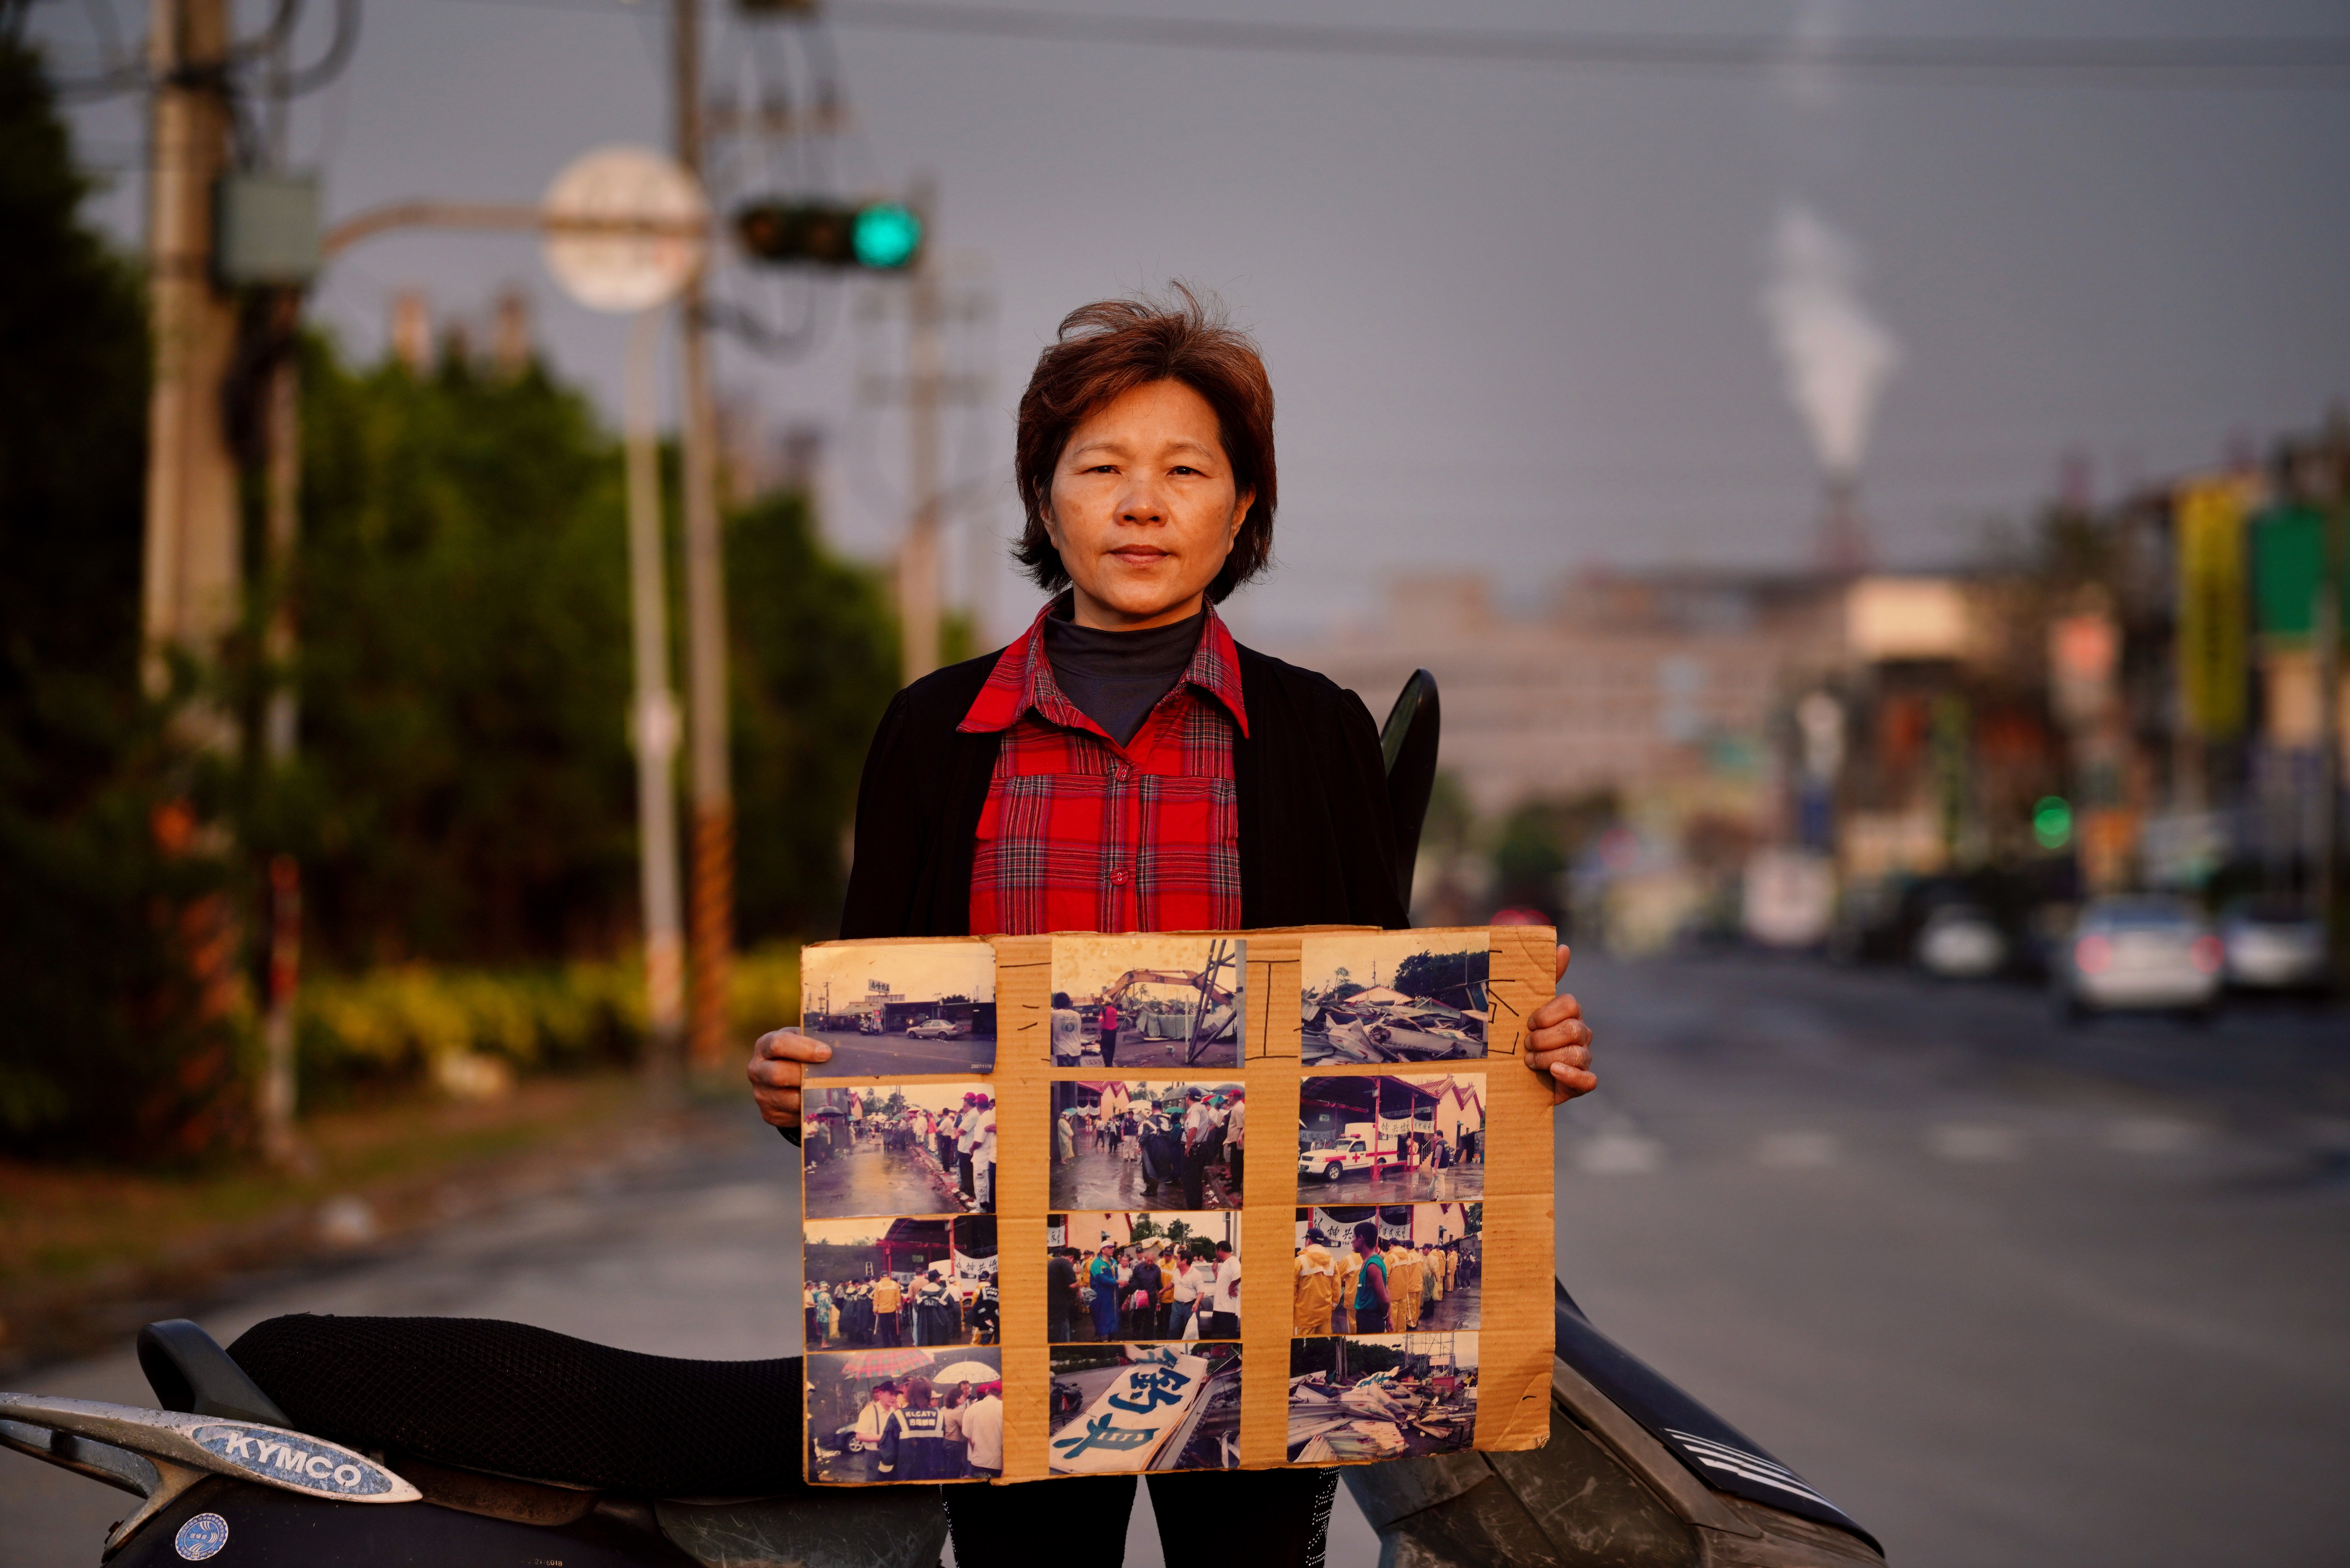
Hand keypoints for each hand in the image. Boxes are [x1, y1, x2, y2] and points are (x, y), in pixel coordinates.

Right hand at [748, 1026, 831, 1129]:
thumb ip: (816, 1038)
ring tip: (832, 1090)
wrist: (784, 1075)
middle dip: (807, 1076)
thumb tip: (845, 1044)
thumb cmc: (800, 1052)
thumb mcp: (804, 1040)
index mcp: (765, 1045)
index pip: (778, 1044)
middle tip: (830, 1076)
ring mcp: (761, 1094)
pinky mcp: (769, 1114)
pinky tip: (822, 1102)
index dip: (804, 1048)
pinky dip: (810, 1110)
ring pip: (788, 1099)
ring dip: (812, 1096)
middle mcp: (757, 1070)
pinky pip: (792, 1116)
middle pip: (778, 1075)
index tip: (827, 1053)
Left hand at [1526, 945, 1595, 1105]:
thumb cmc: (1520, 1037)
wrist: (1512, 1076)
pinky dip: (1570, 1076)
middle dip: (1544, 1038)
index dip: (1547, 1014)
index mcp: (1569, 1014)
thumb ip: (1546, 977)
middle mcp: (1581, 1035)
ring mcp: (1583, 1059)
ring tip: (1529, 1062)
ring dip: (1547, 1058)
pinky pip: (1589, 1080)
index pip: (1570, 1004)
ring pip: (1577, 1054)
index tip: (1529, 1022)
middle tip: (1527, 1045)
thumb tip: (1564, 947)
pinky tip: (1553, 1072)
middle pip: (1574, 1029)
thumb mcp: (1526, 1007)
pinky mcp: (1581, 1083)